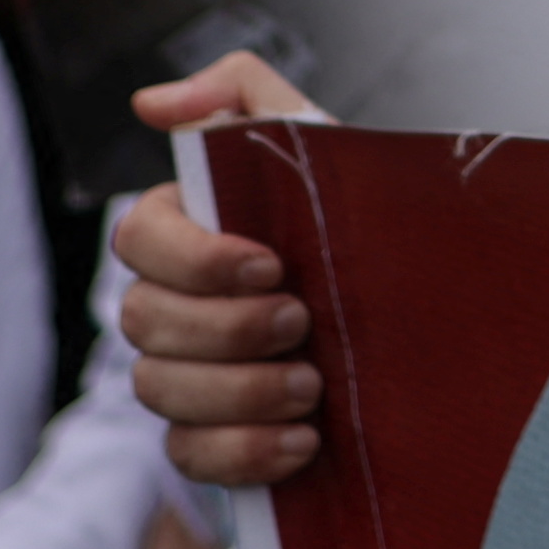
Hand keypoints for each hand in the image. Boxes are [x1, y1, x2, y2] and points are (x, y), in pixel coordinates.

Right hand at [113, 54, 334, 489]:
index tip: (272, 264)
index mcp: (183, 229)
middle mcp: (168, 303)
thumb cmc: (349, 221)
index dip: (197, 258)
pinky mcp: (204, 437)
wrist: (409, 318)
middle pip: (145, 319)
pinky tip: (300, 442)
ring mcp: (179, 375)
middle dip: (227, 328)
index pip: (139, 237)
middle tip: (302, 323)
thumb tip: (151, 101)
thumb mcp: (313, 142)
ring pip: (160, 389)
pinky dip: (243, 451)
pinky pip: (188, 455)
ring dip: (240, 391)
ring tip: (311, 386)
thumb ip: (242, 94)